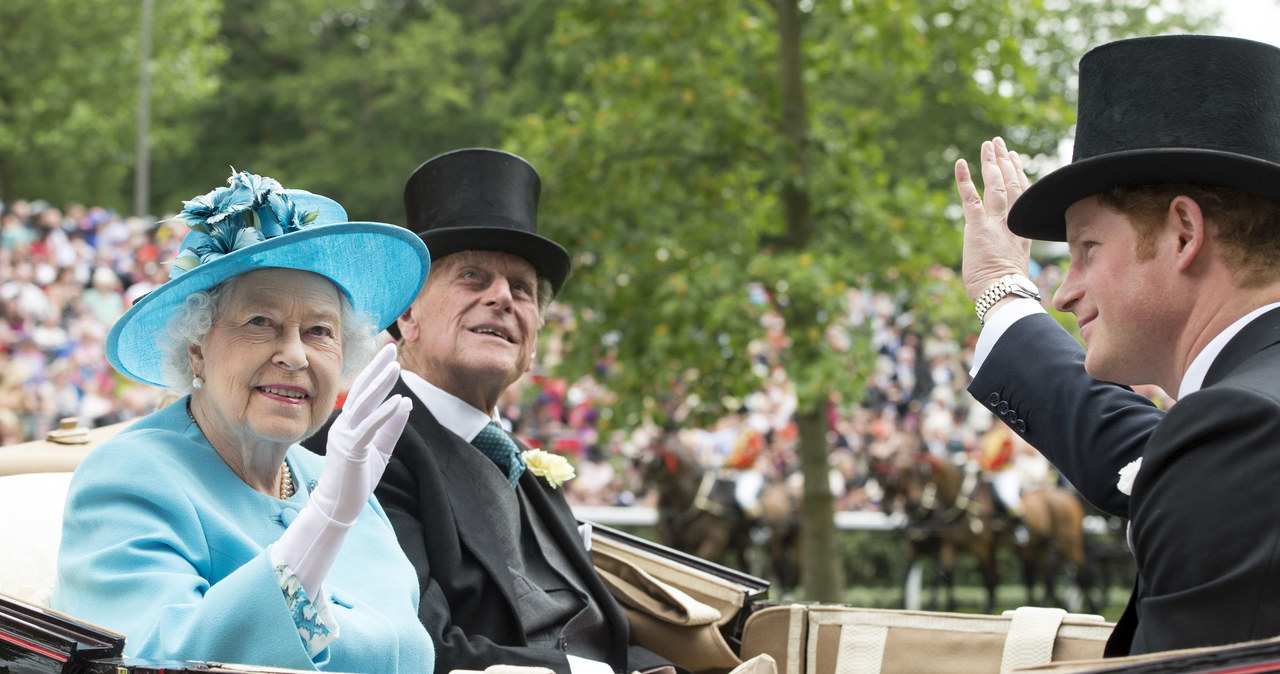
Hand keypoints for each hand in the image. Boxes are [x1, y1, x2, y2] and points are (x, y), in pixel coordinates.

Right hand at [275, 342, 410, 599]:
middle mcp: (344, 425)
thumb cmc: (357, 479)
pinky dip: (384, 413)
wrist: (339, 507)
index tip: (389, 355)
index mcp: (349, 424)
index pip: (363, 393)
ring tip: (395, 366)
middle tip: (390, 347)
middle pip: (360, 390)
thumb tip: (406, 401)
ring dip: (379, 384)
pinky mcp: (352, 450)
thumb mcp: (381, 449)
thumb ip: (393, 426)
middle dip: (376, 368)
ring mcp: (345, 437)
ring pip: (363, 404)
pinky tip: (399, 400)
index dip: (375, 373)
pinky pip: (370, 427)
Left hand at [955, 137, 1033, 302]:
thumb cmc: (1006, 286)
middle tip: (998, 143)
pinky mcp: (978, 227)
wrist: (1004, 293)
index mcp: (1021, 229)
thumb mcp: (1013, 262)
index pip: (1022, 194)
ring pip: (995, 185)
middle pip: (1012, 183)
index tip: (1014, 157)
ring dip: (991, 163)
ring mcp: (996, 222)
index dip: (1018, 174)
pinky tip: (960, 163)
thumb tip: (1002, 252)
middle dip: (1005, 161)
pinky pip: (970, 198)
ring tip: (988, 145)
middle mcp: (1012, 221)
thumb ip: (1007, 249)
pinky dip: (964, 179)